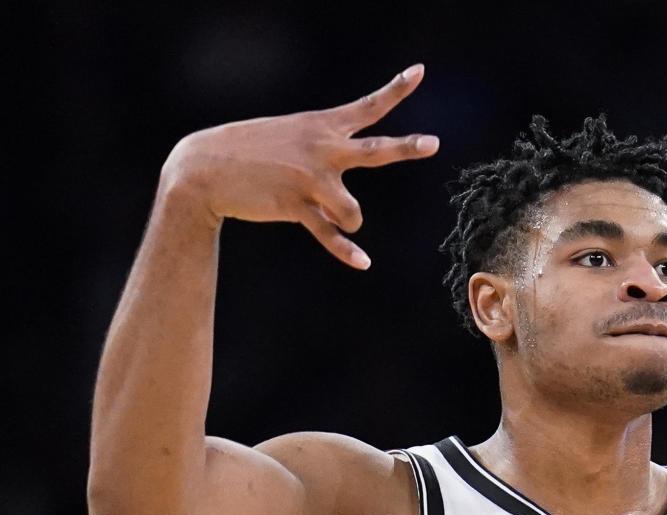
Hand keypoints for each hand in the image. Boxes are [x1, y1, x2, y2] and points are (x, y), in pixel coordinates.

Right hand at [161, 64, 438, 267]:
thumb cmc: (248, 154)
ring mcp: (311, 179)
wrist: (204, 167)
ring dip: (348, 223)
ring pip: (354, 212)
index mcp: (321, 126)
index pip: (367, 106)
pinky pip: (330, 235)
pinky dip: (347, 250)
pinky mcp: (296, 206)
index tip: (420, 71)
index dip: (396, 89)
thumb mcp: (289, 144)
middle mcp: (322, 149)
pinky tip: (363, 262)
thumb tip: (341, 219)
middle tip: (434, 143)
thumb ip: (323, 172)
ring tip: (333, 221)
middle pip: (377, 150)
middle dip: (407, 148)